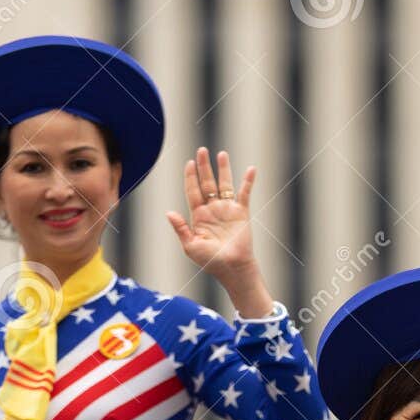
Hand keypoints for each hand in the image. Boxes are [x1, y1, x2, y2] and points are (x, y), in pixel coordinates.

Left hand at [167, 148, 258, 283]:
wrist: (232, 268)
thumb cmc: (210, 261)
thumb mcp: (190, 246)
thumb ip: (181, 228)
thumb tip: (169, 212)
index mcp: (198, 216)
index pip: (192, 191)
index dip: (190, 177)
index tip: (189, 163)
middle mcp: (213, 210)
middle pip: (207, 183)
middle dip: (204, 167)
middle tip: (201, 150)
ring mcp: (227, 210)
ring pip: (224, 184)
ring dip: (223, 169)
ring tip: (221, 154)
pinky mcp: (242, 213)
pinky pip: (244, 193)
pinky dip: (248, 181)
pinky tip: (250, 169)